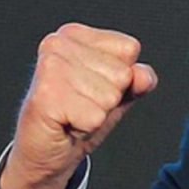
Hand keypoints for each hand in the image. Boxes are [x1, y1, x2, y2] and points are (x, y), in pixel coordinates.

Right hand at [0, 23, 157, 188]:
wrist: (45, 153)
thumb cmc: (77, 118)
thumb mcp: (118, 94)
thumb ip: (138, 80)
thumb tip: (143, 76)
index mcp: (75, 35)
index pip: (129, 48)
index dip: (122, 78)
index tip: (94, 88)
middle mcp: (58, 43)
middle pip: (122, 73)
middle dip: (109, 98)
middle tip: (82, 105)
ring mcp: (50, 67)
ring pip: (110, 96)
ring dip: (96, 114)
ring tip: (73, 114)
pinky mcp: (45, 96)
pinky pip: (95, 117)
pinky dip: (86, 128)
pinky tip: (66, 124)